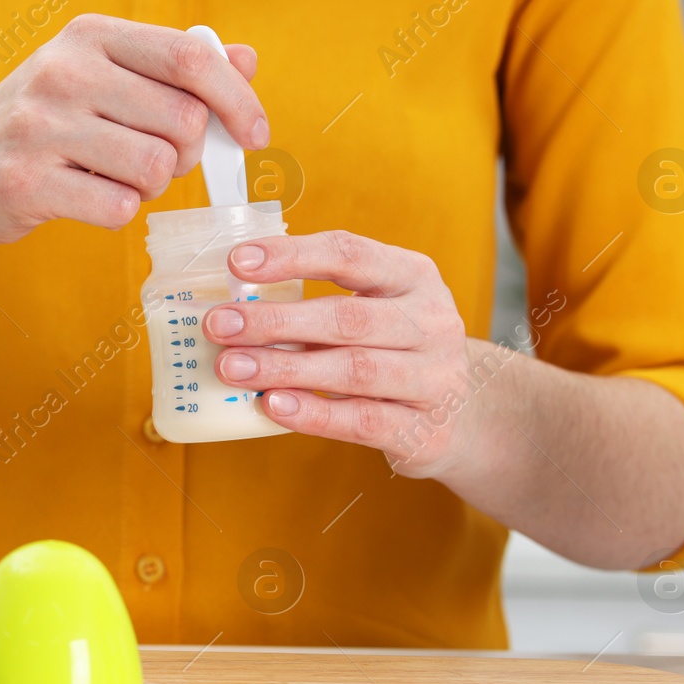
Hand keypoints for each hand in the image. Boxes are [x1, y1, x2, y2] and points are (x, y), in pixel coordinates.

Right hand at [0, 14, 267, 249]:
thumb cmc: (44, 125)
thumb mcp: (101, 79)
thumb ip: (174, 69)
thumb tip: (248, 60)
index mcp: (90, 36)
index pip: (191, 56)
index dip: (238, 97)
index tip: (256, 133)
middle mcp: (63, 71)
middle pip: (183, 121)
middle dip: (187, 154)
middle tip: (158, 161)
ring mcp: (40, 126)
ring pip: (155, 168)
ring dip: (151, 186)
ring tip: (115, 177)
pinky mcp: (25, 181)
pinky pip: (118, 207)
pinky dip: (117, 212)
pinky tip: (86, 199)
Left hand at [203, 230, 476, 477]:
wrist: (464, 416)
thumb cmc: (396, 351)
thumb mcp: (376, 310)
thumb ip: (320, 302)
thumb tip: (234, 305)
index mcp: (413, 276)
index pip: (349, 254)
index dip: (291, 256)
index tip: (237, 263)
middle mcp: (431, 321)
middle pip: (346, 317)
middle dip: (276, 321)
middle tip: (219, 325)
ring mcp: (434, 377)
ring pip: (353, 370)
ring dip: (285, 368)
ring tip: (232, 368)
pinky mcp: (425, 429)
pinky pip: (363, 420)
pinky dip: (314, 413)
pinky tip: (272, 406)